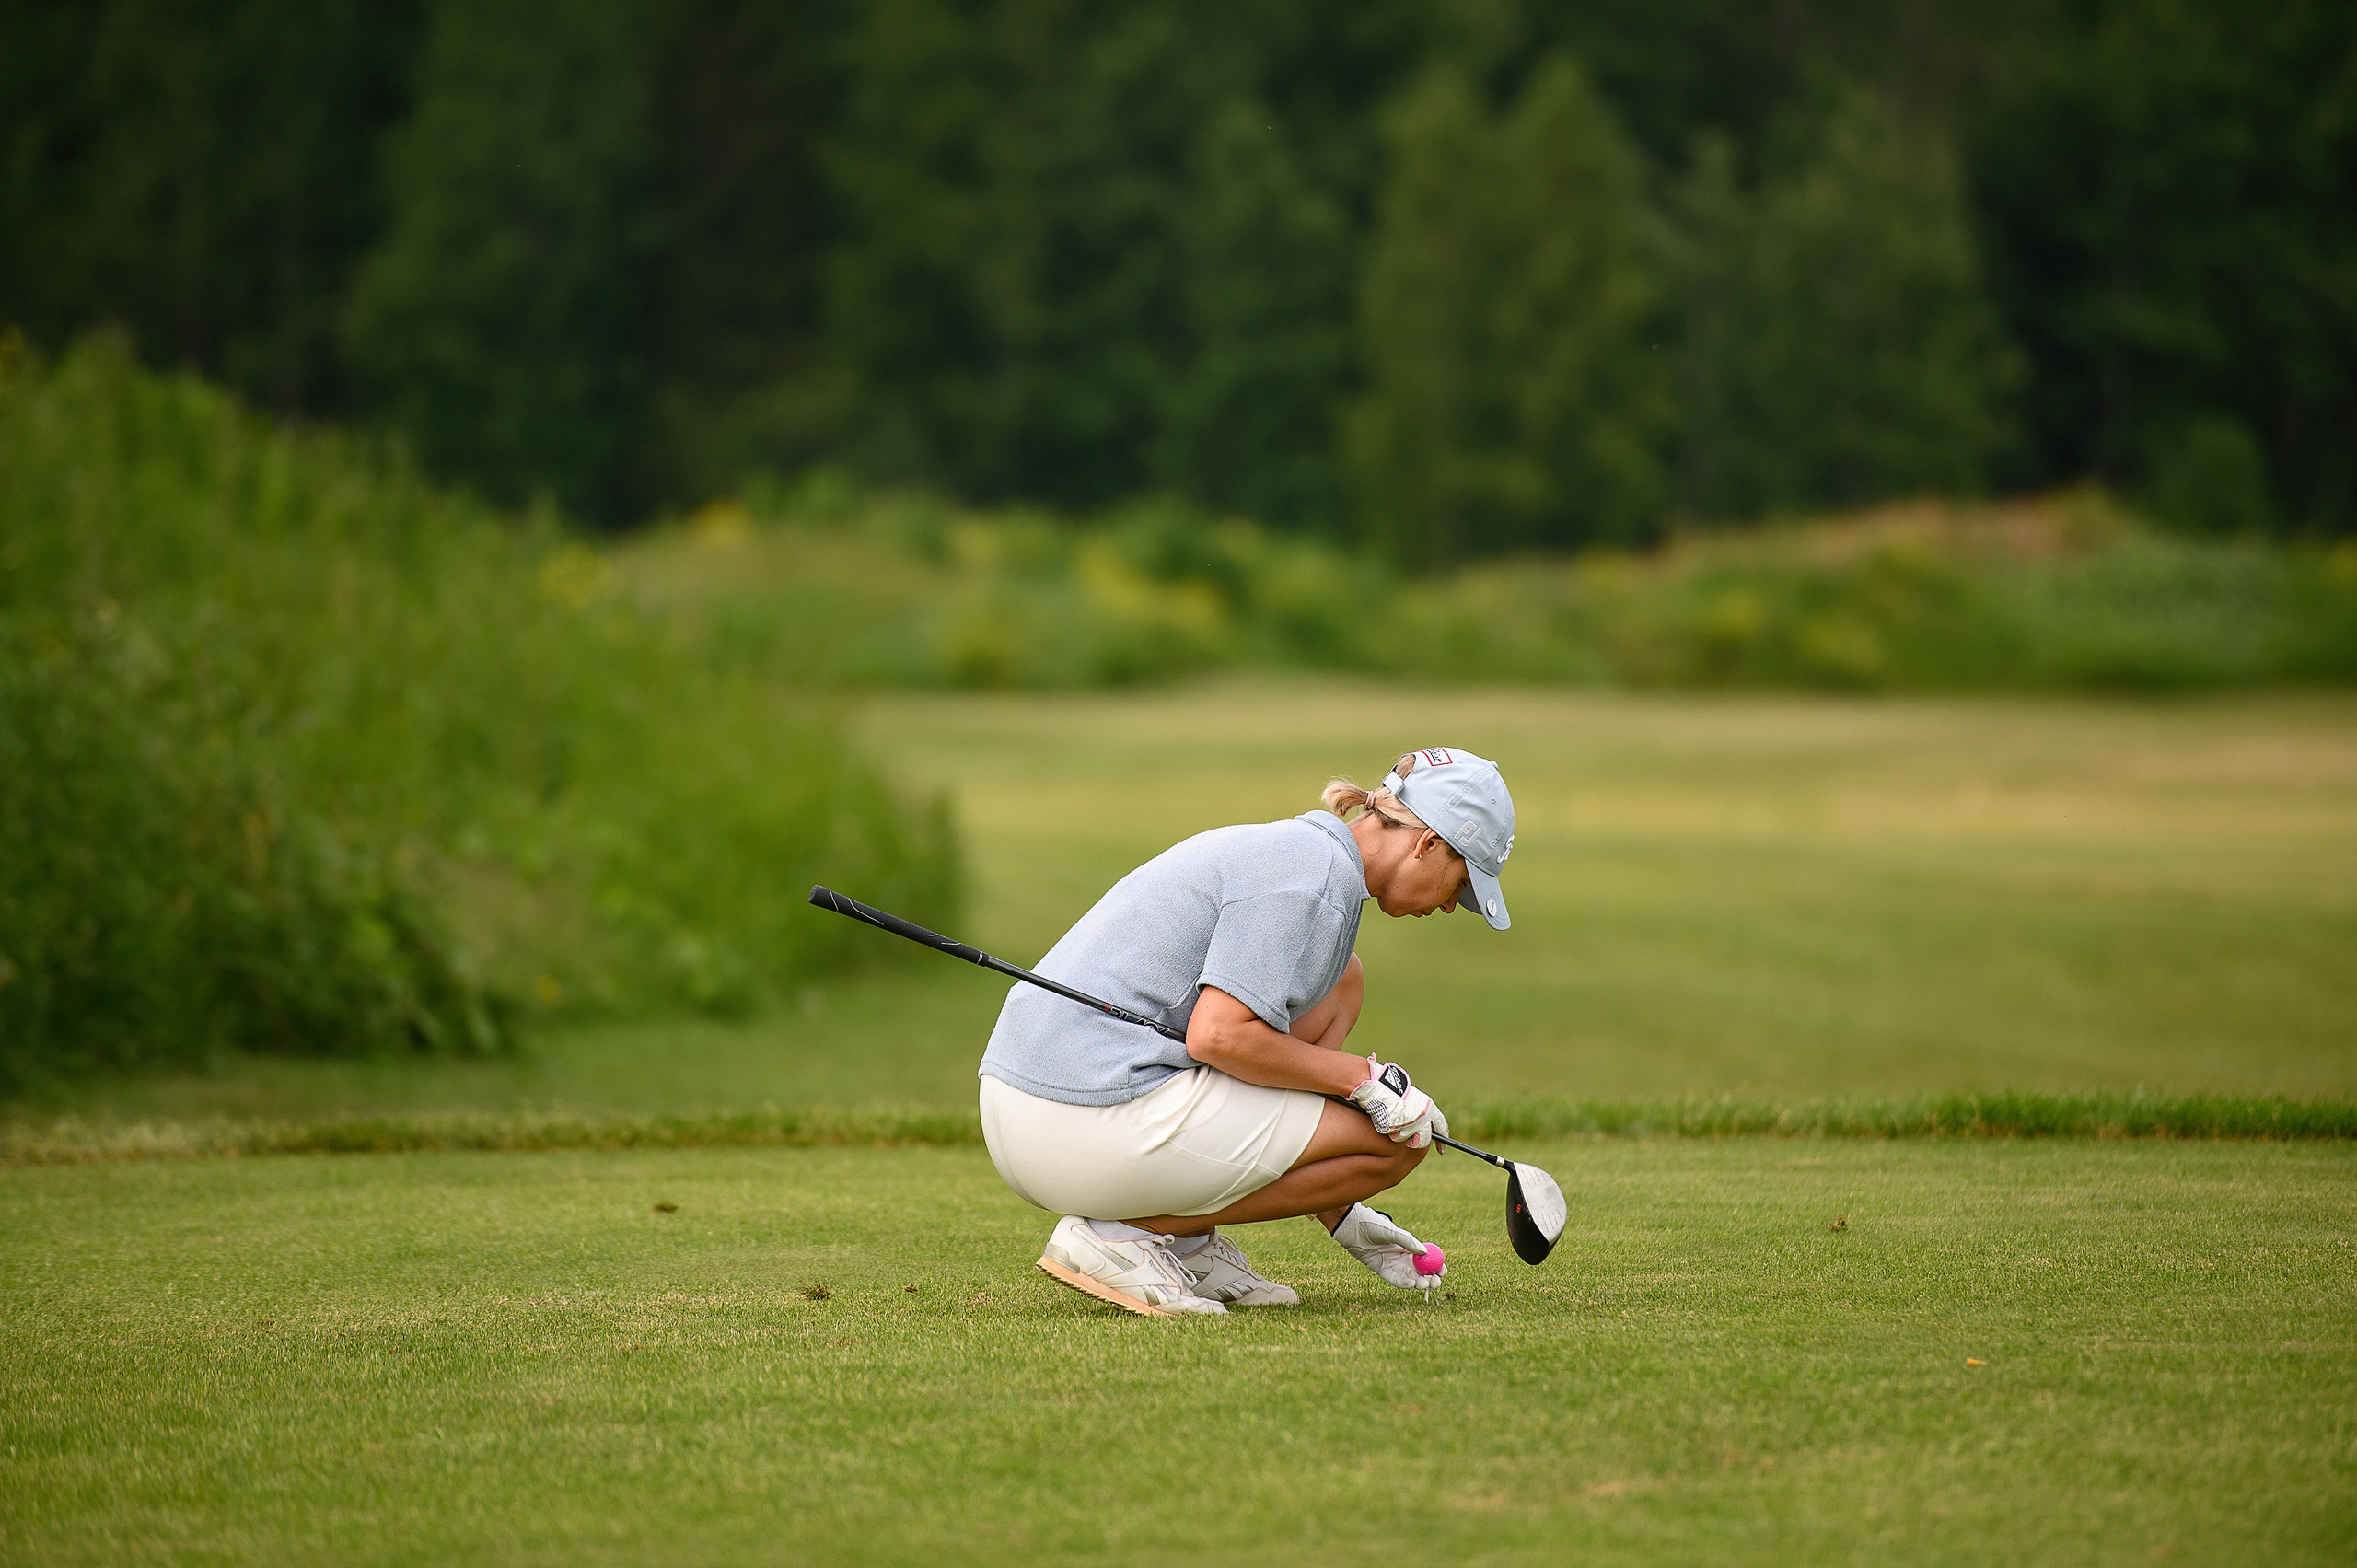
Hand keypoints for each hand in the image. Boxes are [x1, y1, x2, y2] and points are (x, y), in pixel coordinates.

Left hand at [1329, 1202, 1445, 1289]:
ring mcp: (1393, 1264)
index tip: (1443, 1271)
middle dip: (1429, 1278)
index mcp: (1409, 1246)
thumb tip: (1426, 1252)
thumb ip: (1408, 1242)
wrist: (1352, 1228)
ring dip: (1418, 1282)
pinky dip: (1403, 1283)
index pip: (1426, 1259)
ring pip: (1409, 1277)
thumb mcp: (1392, 1232)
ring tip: (1424, 1284)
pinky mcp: (1382, 1270)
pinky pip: (1394, 1279)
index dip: (1436, 1266)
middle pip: (1420, 1271)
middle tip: (1435, 1282)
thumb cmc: (1372, 1225)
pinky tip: (1411, 1284)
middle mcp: (1402, 1256)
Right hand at [1345, 1056, 1448, 1148]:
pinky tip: (1385, 1120)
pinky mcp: (1397, 1130)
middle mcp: (1423, 1117)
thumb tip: (1422, 1127)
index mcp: (1428, 1107)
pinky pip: (1394, 1138)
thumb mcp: (1413, 1099)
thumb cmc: (1393, 1090)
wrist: (1379, 1086)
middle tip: (1408, 1139)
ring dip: (1400, 1135)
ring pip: (1407, 1140)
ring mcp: (1411, 1124)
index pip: (1441, 1126)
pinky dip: (1389, 1132)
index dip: (1443, 1140)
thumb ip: (1419, 1112)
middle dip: (1416, 1142)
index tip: (1442, 1150)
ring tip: (1392, 1121)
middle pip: (1424, 1140)